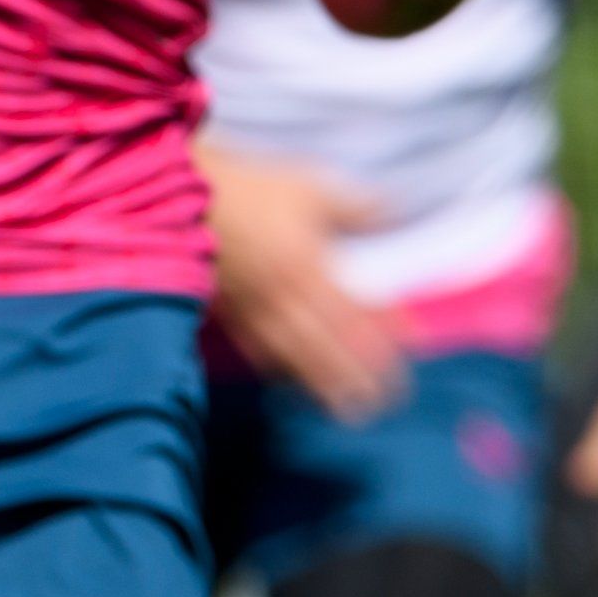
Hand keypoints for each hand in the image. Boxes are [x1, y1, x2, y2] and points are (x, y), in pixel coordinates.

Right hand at [200, 142, 405, 420]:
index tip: (414, 346)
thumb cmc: (250, 189)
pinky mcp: (229, 312)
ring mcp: (254, 309)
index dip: (386, 328)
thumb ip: (352, 207)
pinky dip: (278, 372)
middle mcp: (283, 297)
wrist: (182, 196)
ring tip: (347, 409)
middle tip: (386, 400)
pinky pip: (257, 350)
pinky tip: (290, 383)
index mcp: (307, 266)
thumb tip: (393, 212)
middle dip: (358, 375)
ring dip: (323, 385)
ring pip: (294, 356)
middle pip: (327, 345)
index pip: (355, 308)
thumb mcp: (307, 187)